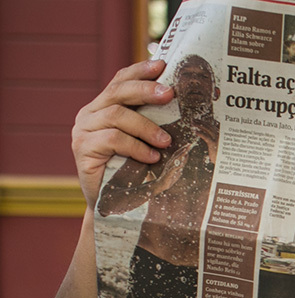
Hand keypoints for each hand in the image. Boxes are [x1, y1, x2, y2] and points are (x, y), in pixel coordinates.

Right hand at [72, 60, 174, 207]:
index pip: (120, 80)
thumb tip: (182, 108)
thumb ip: (151, 123)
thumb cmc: (131, 173)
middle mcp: (90, 114)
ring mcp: (83, 131)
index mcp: (104, 107)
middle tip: (170, 94)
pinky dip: (135, 147)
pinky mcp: (82, 149)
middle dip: (145, 90)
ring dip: (146, 126)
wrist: (111, 206)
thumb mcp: (143, 143)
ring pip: (116, 115)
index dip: (140, 70)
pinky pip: (112, 139)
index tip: (163, 65)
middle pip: (118, 92)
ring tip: (166, 141)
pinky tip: (152, 157)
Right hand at [149, 144, 191, 195]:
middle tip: (189, 144)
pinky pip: (173, 169)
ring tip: (186, 151)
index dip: (183, 149)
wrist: (159, 186)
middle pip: (177, 155)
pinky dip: (177, 166)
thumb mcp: (175, 173)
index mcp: (172, 163)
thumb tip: (183, 165)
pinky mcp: (168, 174)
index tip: (189, 144)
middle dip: (184, 149)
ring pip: (175, 160)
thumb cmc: (167, 180)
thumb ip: (179, 168)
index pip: (178, 154)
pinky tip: (181, 163)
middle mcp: (170, 164)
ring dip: (181, 155)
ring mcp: (169, 168)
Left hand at [192, 115, 219, 159]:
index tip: (199, 120)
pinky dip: (200, 133)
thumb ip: (216, 142)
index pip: (212, 126)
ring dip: (199, 125)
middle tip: (193, 119)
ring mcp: (216, 139)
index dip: (205, 122)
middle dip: (200, 122)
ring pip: (207, 129)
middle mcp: (220, 135)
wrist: (226, 162)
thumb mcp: (220, 147)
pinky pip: (205, 136)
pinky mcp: (213, 144)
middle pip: (209, 126)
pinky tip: (195, 131)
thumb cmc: (223, 156)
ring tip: (193, 123)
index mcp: (221, 135)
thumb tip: (213, 141)